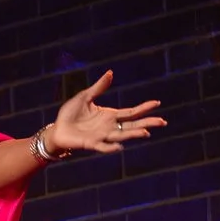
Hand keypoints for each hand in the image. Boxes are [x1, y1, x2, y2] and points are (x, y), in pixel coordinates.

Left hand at [43, 72, 163, 156]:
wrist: (57, 129)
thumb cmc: (70, 114)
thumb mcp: (85, 97)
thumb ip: (99, 87)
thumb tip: (111, 73)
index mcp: (110, 115)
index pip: (131, 112)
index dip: (144, 108)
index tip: (157, 103)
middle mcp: (109, 127)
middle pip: (132, 125)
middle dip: (147, 123)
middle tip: (162, 122)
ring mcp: (102, 136)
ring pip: (122, 136)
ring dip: (133, 135)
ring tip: (146, 132)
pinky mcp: (91, 144)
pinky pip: (103, 147)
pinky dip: (111, 147)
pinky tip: (119, 146)